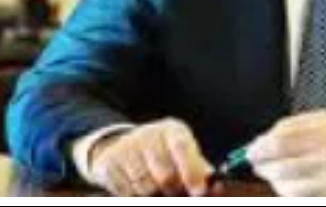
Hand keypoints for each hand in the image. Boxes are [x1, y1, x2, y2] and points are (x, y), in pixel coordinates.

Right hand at [89, 118, 212, 195]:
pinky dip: (134, 196)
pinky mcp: (110, 164)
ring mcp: (127, 148)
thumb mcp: (183, 153)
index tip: (199, 191)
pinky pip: (126, 193)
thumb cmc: (162, 152)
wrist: (123, 146)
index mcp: (172, 130)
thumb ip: (199, 168)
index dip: (192, 171)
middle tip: (176, 193)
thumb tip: (215, 185)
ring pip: (146, 188)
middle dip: (173, 191)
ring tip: (156, 188)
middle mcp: (149, 135)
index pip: (182, 147)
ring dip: (154, 195)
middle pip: (165, 174)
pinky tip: (137, 187)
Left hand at [247, 111, 325, 195]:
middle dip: (265, 166)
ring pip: (288, 190)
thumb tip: (264, 140)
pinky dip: (295, 195)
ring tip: (283, 173)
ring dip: (278, 182)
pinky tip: (299, 185)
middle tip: (262, 162)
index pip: (279, 144)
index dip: (259, 149)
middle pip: (280, 169)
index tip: (251, 151)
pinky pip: (304, 202)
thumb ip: (295, 126)